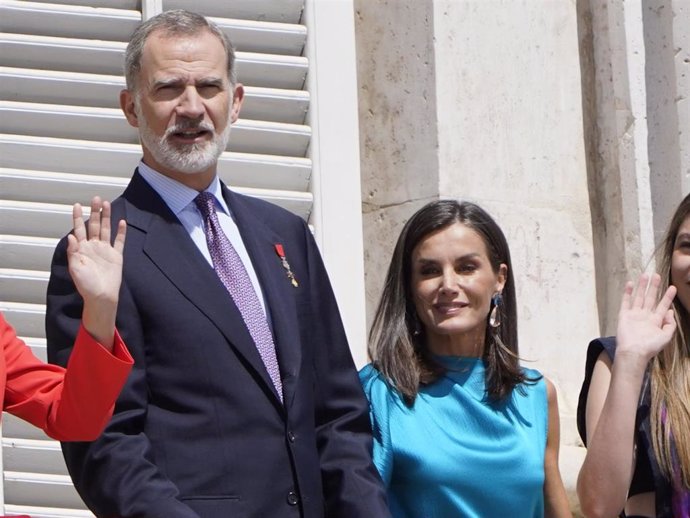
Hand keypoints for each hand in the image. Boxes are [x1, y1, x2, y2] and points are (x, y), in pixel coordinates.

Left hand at [68, 197, 125, 348]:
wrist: (102, 297)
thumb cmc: (86, 286)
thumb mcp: (75, 269)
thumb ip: (74, 252)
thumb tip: (71, 236)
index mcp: (82, 249)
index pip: (79, 229)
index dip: (78, 217)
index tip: (77, 205)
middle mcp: (93, 247)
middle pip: (93, 225)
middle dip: (94, 212)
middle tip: (96, 198)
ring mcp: (105, 250)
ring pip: (105, 229)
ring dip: (106, 217)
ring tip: (107, 204)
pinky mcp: (116, 256)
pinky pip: (119, 241)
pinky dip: (121, 232)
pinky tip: (121, 222)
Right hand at [616, 273, 675, 360]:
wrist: (633, 352)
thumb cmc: (650, 347)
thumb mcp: (666, 337)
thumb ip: (670, 324)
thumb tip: (670, 311)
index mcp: (656, 321)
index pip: (663, 306)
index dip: (668, 296)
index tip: (673, 287)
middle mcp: (645, 316)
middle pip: (651, 298)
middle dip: (654, 287)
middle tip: (657, 275)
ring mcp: (634, 315)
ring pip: (639, 297)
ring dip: (642, 287)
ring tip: (645, 275)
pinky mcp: (624, 315)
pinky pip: (626, 302)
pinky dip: (627, 293)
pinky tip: (630, 284)